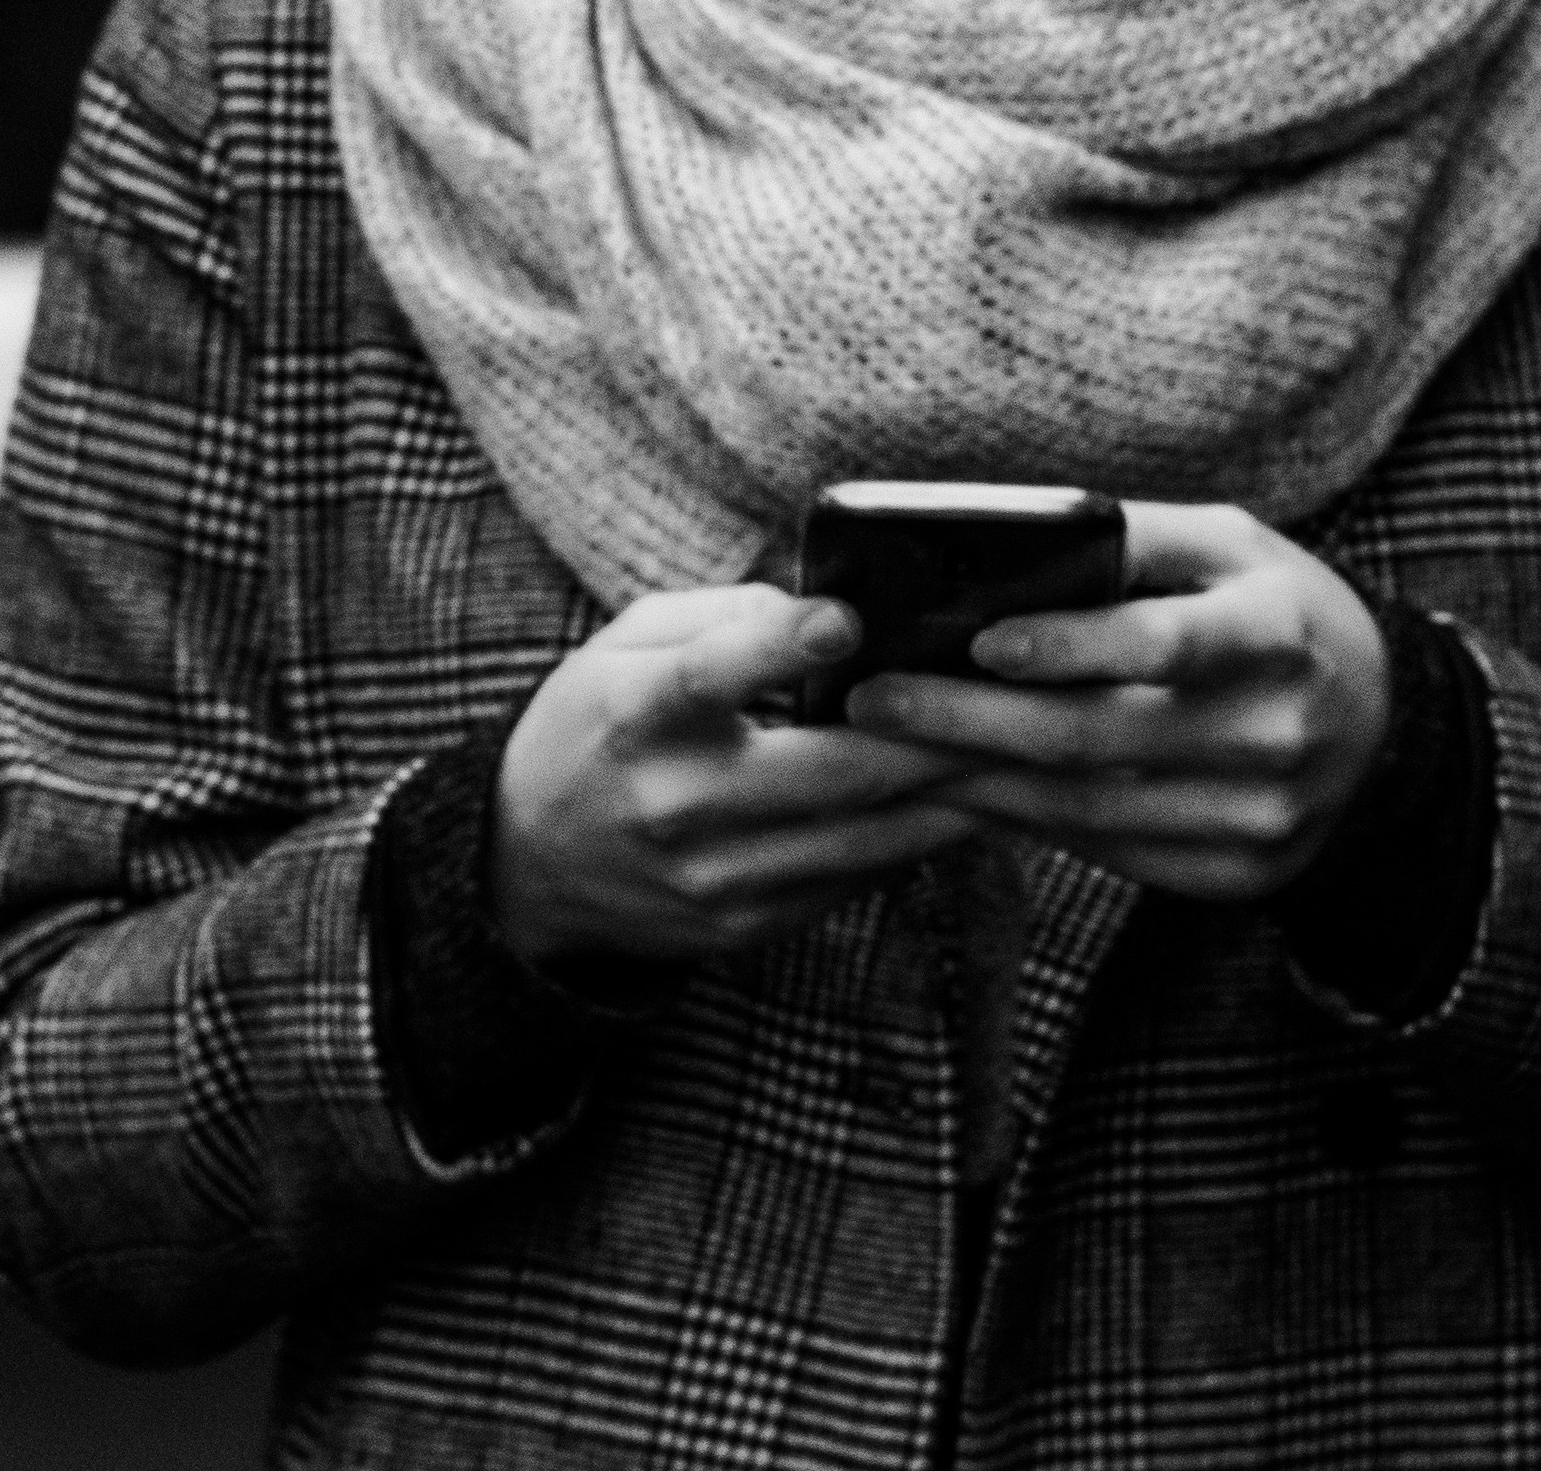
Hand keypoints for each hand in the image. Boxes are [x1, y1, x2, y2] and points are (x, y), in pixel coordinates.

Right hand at [486, 585, 975, 973]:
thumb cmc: (595, 726)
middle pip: (829, 772)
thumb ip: (718, 617)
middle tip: (1007, 703)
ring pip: (862, 840)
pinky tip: (953, 810)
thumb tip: (824, 614)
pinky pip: (850, 884)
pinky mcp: (743, 925)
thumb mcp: (623, 646)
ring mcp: (713, 876)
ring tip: (1011, 759)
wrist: (530, 864)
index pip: (706, 678)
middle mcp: (672, 802)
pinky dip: (909, 844)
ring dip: (947, 800)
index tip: (845, 617)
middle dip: (931, 738)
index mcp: (633, 715)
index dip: (777, 647)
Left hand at [847, 500, 1392, 903]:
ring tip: (890, 748)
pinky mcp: (1240, 873)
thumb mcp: (1226, 543)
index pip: (1165, 644)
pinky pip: (1110, 850)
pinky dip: (1026, 820)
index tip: (980, 641)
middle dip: (971, 721)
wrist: (1383, 722)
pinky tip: (961, 789)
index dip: (1072, 646)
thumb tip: (994, 539)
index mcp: (1278, 634)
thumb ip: (1127, 538)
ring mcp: (1264, 817)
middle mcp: (1279, 735)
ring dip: (978, 780)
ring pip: (1091, 807)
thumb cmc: (1273, 608)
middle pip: (1102, 738)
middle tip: (873, 701)